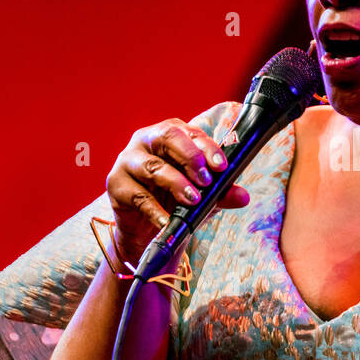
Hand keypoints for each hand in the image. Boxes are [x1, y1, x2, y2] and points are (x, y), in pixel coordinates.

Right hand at [105, 118, 248, 263]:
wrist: (149, 227)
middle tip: (206, 180)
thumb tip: (243, 196)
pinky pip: (137, 195)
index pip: (191, 133)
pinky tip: (168, 220)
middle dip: (190, 157)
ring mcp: (128, 160)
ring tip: (193, 200)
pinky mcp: (115, 184)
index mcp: (171, 134)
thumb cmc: (176, 200)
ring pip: (152, 166)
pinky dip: (155, 210)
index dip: (208, 148)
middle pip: (167, 137)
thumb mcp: (204, 196)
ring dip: (176, 183)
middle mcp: (147, 140)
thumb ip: (222, 192)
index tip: (222, 167)